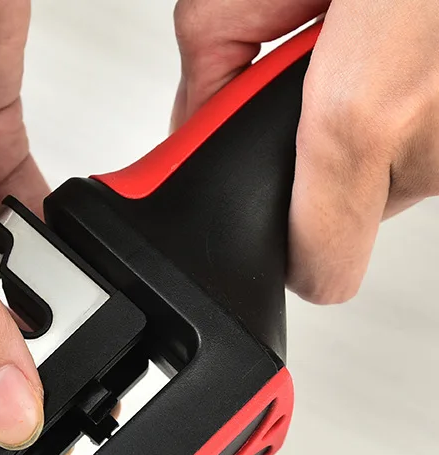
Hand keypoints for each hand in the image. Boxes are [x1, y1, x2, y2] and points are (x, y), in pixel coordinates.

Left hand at [172, 0, 438, 302]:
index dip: (295, 251)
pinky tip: (415, 36)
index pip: (321, 266)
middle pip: (358, 207)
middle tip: (328, 72)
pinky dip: (426, 93)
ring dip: (383, 116)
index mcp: (365, 110)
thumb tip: (195, 117)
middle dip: (330, 153)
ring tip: (382, 31)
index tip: (281, 221)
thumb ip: (217, 48)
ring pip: (410, 164)